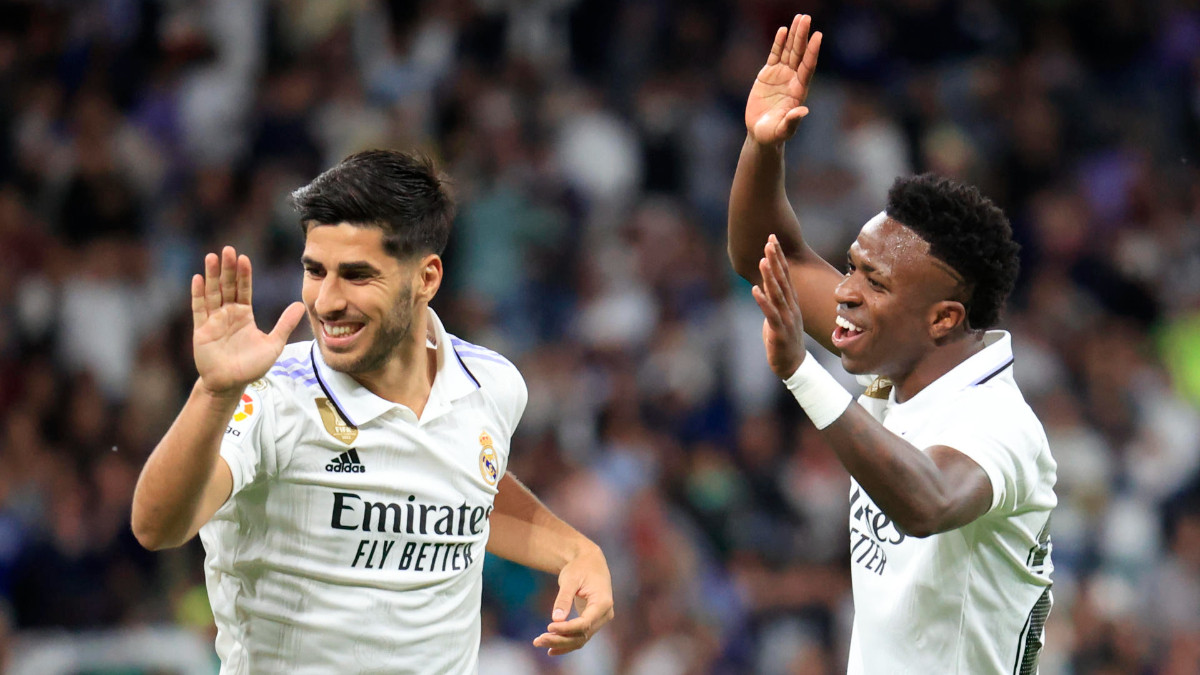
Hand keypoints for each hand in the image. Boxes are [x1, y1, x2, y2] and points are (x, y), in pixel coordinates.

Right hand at [191, 246, 305, 396]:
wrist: (231, 384)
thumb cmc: (251, 366)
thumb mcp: (273, 344)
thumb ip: (285, 324)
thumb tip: (300, 304)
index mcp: (244, 314)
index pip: (244, 289)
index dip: (244, 274)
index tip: (244, 258)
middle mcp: (227, 313)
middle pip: (227, 286)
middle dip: (228, 268)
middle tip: (228, 249)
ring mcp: (213, 320)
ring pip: (212, 293)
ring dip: (212, 275)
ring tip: (212, 257)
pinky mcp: (201, 329)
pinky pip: (199, 309)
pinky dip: (198, 294)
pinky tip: (197, 279)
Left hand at [533, 544, 613, 655]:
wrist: (590, 562)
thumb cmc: (580, 567)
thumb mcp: (570, 579)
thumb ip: (564, 598)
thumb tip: (556, 619)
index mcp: (603, 602)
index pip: (585, 623)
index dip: (567, 628)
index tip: (548, 627)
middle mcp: (605, 614)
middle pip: (582, 635)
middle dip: (560, 640)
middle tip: (538, 640)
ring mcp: (599, 620)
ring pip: (581, 639)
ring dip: (560, 644)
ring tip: (539, 642)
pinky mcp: (592, 622)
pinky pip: (580, 637)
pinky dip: (566, 643)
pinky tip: (551, 649)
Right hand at [745, 14, 821, 145]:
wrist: (761, 133)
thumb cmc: (773, 134)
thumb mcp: (783, 130)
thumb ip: (792, 121)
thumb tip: (804, 111)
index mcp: (799, 90)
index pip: (808, 67)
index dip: (812, 52)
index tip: (818, 35)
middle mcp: (793, 79)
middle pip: (800, 54)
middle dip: (802, 36)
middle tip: (806, 18)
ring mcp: (781, 75)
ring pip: (789, 51)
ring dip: (794, 35)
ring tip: (799, 18)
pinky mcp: (768, 74)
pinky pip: (775, 55)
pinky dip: (779, 43)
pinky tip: (783, 31)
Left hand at [752, 234, 806, 377]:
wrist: (793, 364)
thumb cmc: (783, 338)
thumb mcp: (779, 314)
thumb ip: (774, 299)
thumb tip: (765, 285)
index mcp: (790, 301)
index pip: (785, 274)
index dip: (779, 256)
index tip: (773, 239)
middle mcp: (791, 306)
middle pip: (782, 279)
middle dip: (775, 259)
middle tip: (770, 240)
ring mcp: (786, 318)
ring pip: (777, 294)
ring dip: (770, 276)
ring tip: (763, 260)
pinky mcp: (779, 331)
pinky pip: (770, 314)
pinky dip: (762, 301)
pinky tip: (754, 289)